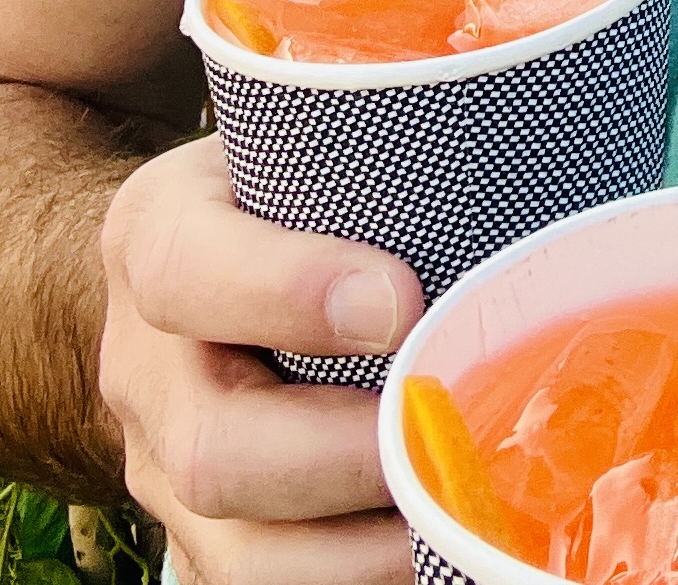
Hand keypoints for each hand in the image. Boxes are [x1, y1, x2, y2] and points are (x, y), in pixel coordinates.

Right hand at [98, 137, 425, 584]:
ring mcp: (160, 467)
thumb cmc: (283, 185)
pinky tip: (430, 555)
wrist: (186, 267)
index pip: (189, 269)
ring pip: (235, 554)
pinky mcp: (197, 540)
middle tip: (445, 436)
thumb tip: (535, 173)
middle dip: (343, 459)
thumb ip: (372, 152)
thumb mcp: (296, 137)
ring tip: (456, 517)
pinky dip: (351, 578)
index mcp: (154, 235)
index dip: (290, 292)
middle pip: (212, 450)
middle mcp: (142, 366)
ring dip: (358, 552)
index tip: (401, 299)